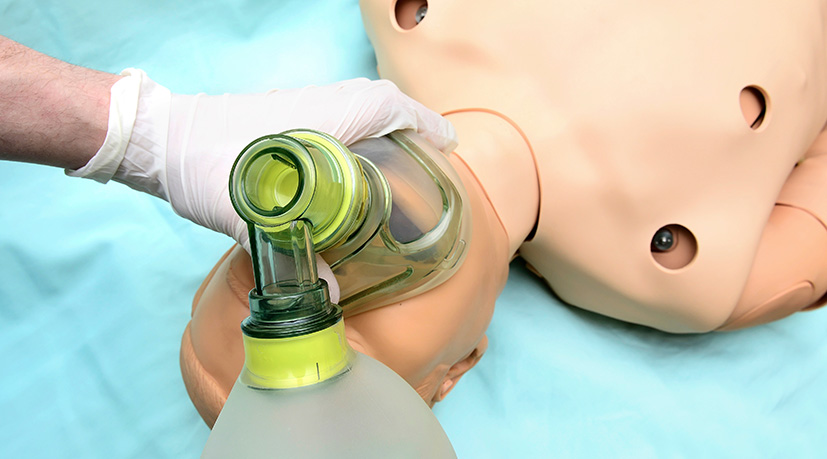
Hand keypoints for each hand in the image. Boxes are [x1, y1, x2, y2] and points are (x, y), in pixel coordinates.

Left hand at [70, 70, 457, 299]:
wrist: (159, 140)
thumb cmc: (199, 162)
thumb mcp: (244, 214)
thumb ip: (287, 252)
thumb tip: (328, 292)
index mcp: (317, 116)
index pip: (386, 105)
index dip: (424, 122)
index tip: (448, 143)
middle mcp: (315, 104)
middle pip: (380, 103)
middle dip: (412, 125)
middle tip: (432, 157)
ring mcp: (298, 107)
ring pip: (359, 105)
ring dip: (387, 125)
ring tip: (404, 159)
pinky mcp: (284, 117)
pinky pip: (338, 114)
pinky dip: (360, 129)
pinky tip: (355, 164)